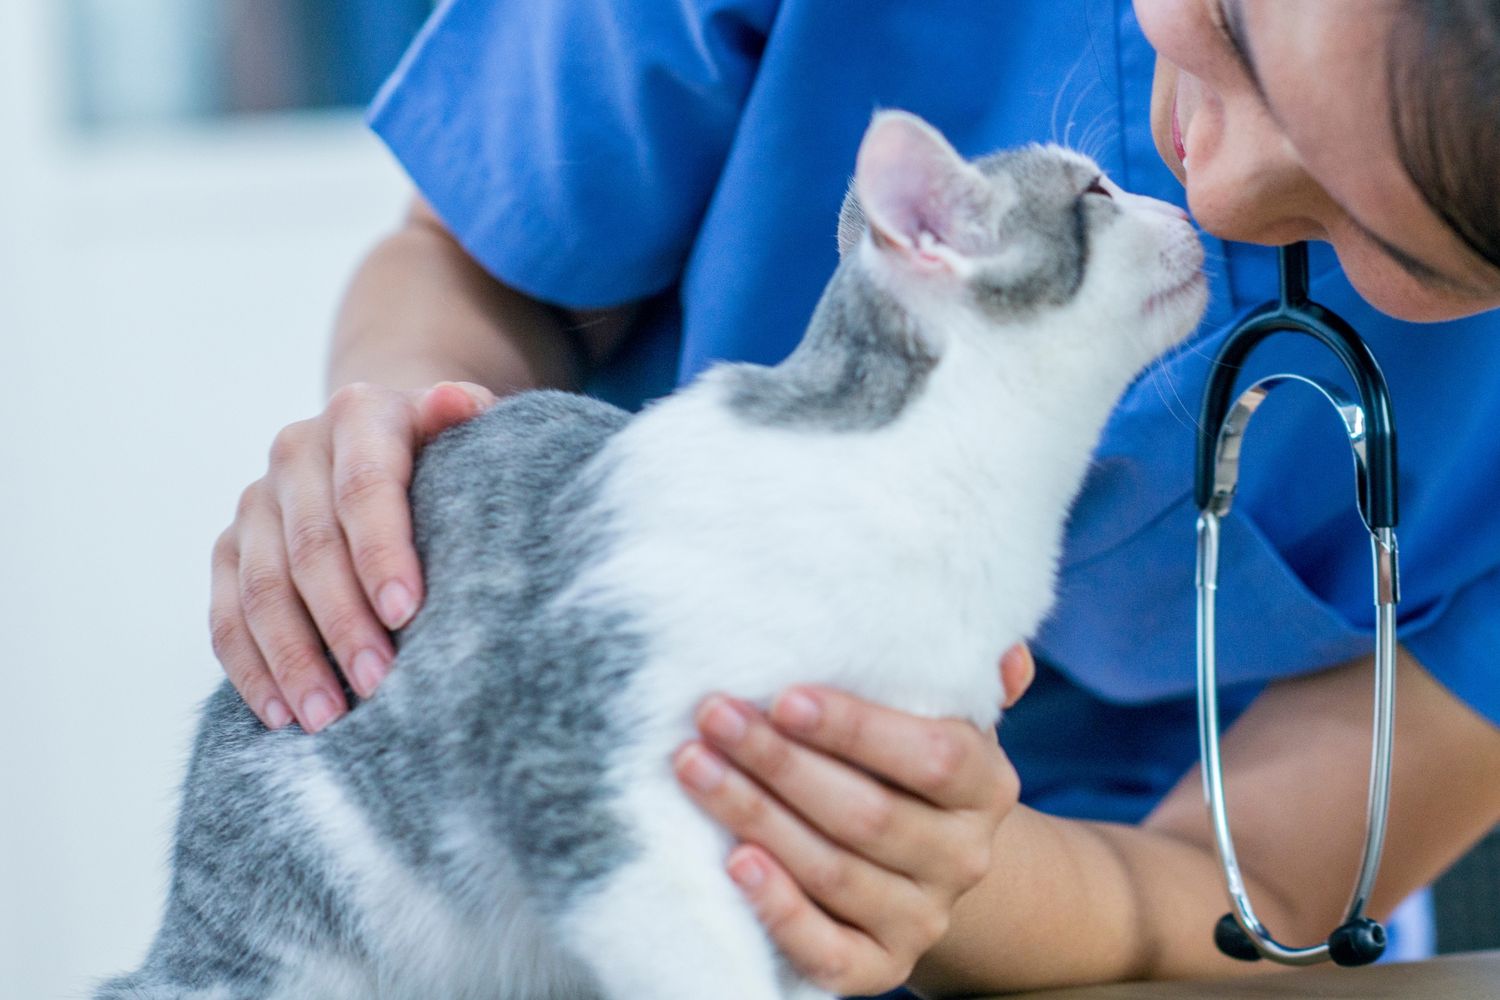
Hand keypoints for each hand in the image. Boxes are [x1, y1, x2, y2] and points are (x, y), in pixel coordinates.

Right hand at [210, 380, 494, 731]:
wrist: (382, 440)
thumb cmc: (443, 452)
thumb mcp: (464, 429)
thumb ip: (466, 418)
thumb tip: (458, 403)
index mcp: (360, 416)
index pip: (364, 487)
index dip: (382, 551)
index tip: (407, 612)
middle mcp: (296, 452)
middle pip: (311, 547)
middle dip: (343, 622)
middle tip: (379, 683)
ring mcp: (256, 502)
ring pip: (260, 588)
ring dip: (292, 658)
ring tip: (328, 716)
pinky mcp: (229, 547)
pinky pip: (226, 615)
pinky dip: (251, 668)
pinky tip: (281, 712)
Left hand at [674, 646, 1034, 995]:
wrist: (921, 863)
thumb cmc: (906, 766)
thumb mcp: (938, 717)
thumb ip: (962, 678)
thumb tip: (1006, 655)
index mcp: (985, 786)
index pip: (932, 756)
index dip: (856, 729)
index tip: (784, 697)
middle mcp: (964, 858)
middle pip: (868, 815)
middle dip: (780, 763)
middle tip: (714, 718)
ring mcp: (923, 918)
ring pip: (834, 872)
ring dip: (756, 817)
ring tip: (696, 768)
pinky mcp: (880, 967)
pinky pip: (827, 951)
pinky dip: (778, 909)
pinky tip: (733, 862)